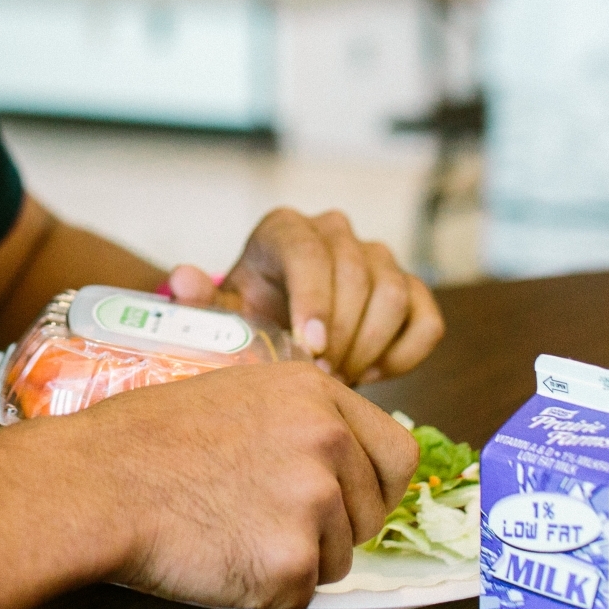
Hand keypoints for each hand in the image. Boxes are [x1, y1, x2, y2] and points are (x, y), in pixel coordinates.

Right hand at [42, 361, 418, 608]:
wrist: (97, 482)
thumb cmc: (147, 440)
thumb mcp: (239, 393)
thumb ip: (300, 419)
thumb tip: (343, 456)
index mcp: (317, 396)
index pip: (398, 455)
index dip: (376, 485)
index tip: (351, 500)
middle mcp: (327, 443)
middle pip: (372, 515)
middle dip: (332, 530)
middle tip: (265, 520)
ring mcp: (313, 503)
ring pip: (337, 561)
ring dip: (293, 562)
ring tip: (229, 533)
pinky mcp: (290, 563)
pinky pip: (298, 598)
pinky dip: (263, 594)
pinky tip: (218, 559)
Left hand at [163, 208, 442, 383]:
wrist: (275, 326)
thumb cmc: (246, 317)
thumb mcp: (219, 312)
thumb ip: (199, 300)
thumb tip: (182, 280)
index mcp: (284, 229)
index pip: (310, 253)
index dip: (315, 302)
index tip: (310, 351)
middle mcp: (335, 231)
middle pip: (358, 276)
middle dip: (342, 336)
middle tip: (321, 379)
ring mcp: (378, 256)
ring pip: (394, 294)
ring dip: (370, 347)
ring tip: (340, 379)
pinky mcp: (411, 288)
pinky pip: (426, 320)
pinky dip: (404, 355)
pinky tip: (370, 375)